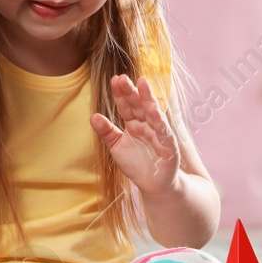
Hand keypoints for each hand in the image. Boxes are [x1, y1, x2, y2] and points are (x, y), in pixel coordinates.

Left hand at [91, 74, 180, 196]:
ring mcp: (158, 133)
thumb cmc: (136, 164)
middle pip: (138, 105)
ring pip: (152, 113)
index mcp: (134, 124)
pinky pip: (163, 131)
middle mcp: (147, 125)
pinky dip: (159, 121)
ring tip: (142, 84)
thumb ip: (106, 132)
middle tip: (123, 77)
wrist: (152, 185)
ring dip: (148, 99)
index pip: (126, 106)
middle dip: (131, 91)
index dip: (121, 94)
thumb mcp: (116, 147)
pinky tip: (154, 110)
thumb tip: (93, 116)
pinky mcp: (168, 145)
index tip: (114, 79)